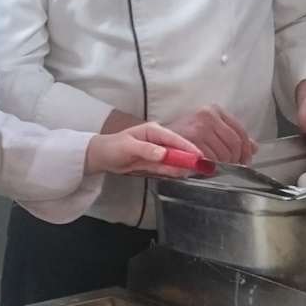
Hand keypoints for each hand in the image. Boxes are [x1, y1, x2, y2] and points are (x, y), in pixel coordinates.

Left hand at [86, 121, 201, 176]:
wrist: (102, 157)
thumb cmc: (113, 147)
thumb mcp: (128, 147)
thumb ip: (146, 150)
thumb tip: (164, 154)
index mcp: (153, 131)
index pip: (174, 139)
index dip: (187, 147)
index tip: (198, 155)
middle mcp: (157, 141)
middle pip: (177, 149)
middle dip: (189, 157)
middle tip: (204, 166)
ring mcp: (156, 152)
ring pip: (173, 160)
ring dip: (184, 166)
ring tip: (198, 172)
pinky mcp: (153, 162)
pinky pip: (166, 167)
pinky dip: (174, 171)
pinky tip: (184, 174)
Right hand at [163, 105, 255, 163]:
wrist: (158, 138)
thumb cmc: (184, 135)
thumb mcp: (209, 130)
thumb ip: (232, 136)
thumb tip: (255, 147)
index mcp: (214, 110)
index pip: (240, 131)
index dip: (246, 149)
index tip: (246, 160)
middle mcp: (208, 115)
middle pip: (235, 144)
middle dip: (236, 159)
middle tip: (232, 167)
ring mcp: (200, 127)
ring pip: (224, 154)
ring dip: (223, 165)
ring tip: (217, 167)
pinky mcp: (192, 140)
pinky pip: (211, 160)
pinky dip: (211, 167)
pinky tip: (207, 167)